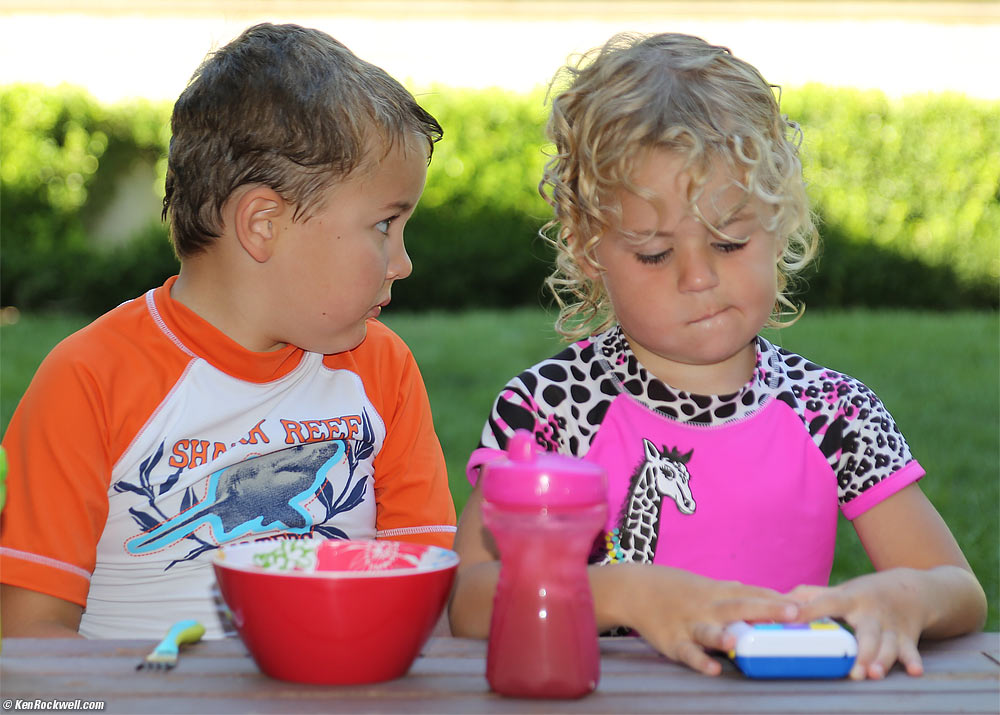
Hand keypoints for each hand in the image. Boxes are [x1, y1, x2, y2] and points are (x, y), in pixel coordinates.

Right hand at [608, 565, 800, 675]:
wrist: (635, 589)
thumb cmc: (677, 590)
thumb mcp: (707, 586)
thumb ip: (735, 593)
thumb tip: (765, 594)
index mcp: (719, 593)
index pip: (754, 593)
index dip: (780, 598)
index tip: (809, 603)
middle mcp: (707, 607)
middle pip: (740, 606)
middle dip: (767, 609)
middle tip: (795, 612)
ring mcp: (690, 625)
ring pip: (710, 630)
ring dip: (726, 635)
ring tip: (742, 640)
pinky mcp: (674, 643)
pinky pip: (688, 653)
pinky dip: (701, 661)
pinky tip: (715, 669)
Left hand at [789, 569, 926, 679]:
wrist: (915, 589)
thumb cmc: (867, 594)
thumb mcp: (842, 590)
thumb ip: (811, 596)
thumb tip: (778, 602)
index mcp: (851, 599)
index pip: (827, 602)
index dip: (809, 609)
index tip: (793, 617)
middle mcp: (871, 613)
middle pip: (865, 632)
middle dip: (859, 650)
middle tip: (851, 669)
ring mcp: (891, 626)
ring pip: (887, 645)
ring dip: (881, 659)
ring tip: (873, 674)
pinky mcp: (908, 638)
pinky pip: (911, 650)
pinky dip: (913, 660)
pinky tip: (914, 670)